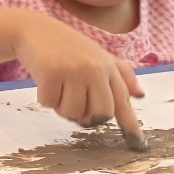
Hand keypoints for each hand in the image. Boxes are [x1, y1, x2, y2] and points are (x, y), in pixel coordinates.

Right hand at [13, 15, 143, 129]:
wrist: (34, 29)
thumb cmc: (67, 45)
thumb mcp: (97, 55)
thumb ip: (120, 73)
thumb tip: (140, 94)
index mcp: (108, 67)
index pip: (122, 101)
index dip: (130, 125)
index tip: (138, 144)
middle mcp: (94, 69)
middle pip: (100, 114)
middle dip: (85, 116)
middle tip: (73, 101)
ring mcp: (73, 70)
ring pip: (72, 113)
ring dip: (61, 107)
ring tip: (58, 87)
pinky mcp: (51, 72)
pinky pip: (49, 104)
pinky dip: (44, 98)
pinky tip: (44, 82)